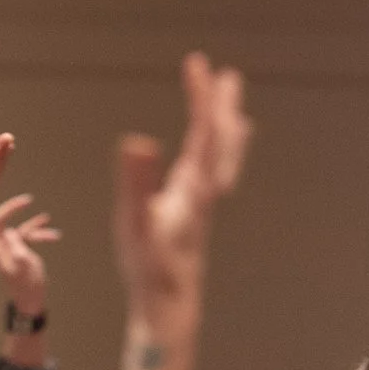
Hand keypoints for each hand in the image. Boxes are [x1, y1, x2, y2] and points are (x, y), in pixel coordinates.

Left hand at [0, 189, 59, 314]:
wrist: (31, 300)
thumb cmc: (24, 286)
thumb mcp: (21, 266)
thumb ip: (14, 246)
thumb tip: (9, 230)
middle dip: (11, 209)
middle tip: (27, 201)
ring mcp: (9, 246)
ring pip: (15, 226)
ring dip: (30, 221)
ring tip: (46, 217)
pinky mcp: (20, 249)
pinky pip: (29, 236)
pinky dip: (41, 234)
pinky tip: (55, 235)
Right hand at [111, 51, 250, 321]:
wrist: (168, 306)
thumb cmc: (149, 266)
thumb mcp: (135, 221)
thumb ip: (136, 181)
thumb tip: (138, 141)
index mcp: (194, 187)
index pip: (203, 131)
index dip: (202, 96)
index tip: (198, 63)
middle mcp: (205, 193)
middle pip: (221, 142)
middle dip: (222, 107)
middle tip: (228, 75)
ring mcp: (202, 206)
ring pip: (222, 160)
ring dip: (225, 131)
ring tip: (233, 111)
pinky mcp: (194, 218)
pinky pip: (211, 177)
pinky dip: (215, 158)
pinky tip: (209, 163)